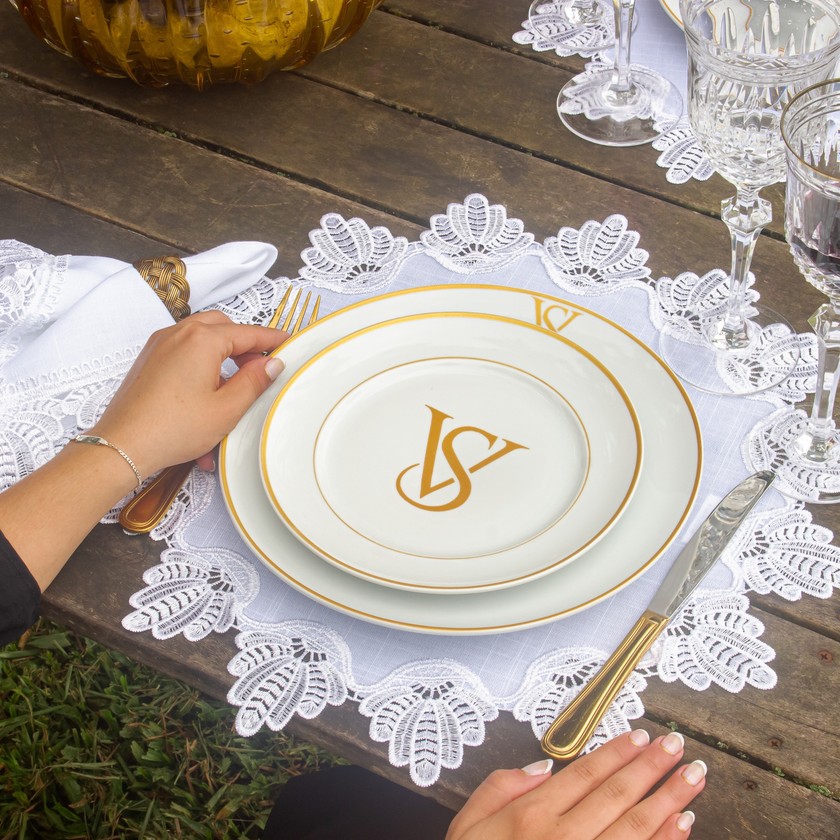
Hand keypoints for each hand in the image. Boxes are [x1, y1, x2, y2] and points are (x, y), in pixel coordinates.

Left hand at [89, 311, 287, 477]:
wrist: (123, 445)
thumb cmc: (171, 428)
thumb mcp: (227, 408)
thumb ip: (254, 381)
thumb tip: (271, 363)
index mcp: (201, 340)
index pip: (247, 332)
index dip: (271, 339)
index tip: (287, 343)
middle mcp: (178, 334)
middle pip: (222, 328)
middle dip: (245, 345)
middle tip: (261, 367)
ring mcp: (160, 346)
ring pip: (202, 341)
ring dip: (223, 357)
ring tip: (235, 388)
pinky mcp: (149, 361)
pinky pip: (183, 354)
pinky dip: (201, 367)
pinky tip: (208, 397)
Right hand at [447, 730, 705, 839]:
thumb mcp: (468, 824)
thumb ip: (501, 787)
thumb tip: (542, 766)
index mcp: (532, 816)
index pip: (585, 774)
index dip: (616, 753)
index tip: (641, 737)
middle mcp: (563, 838)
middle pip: (617, 794)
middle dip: (651, 768)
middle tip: (677, 746)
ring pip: (636, 826)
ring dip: (669, 800)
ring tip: (693, 778)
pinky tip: (683, 823)